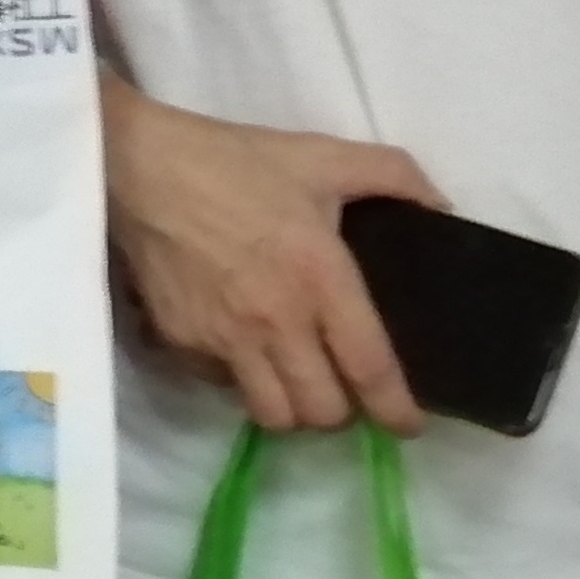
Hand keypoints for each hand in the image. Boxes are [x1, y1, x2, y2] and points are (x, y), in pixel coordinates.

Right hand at [104, 85, 444, 435]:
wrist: (139, 166)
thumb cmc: (236, 162)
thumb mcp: (324, 154)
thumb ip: (395, 176)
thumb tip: (440, 209)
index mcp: (320, 279)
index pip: (369, 369)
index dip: (398, 411)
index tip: (408, 424)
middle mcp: (276, 323)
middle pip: (321, 412)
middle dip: (342, 411)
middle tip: (344, 387)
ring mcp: (224, 339)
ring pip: (273, 416)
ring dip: (293, 410)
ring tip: (297, 383)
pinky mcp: (182, 342)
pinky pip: (224, 387)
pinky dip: (242, 381)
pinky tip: (244, 351)